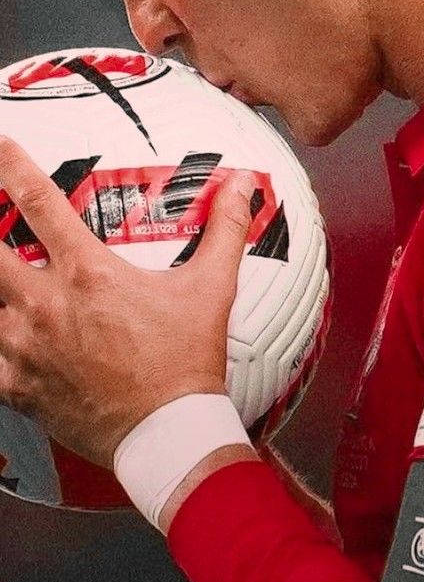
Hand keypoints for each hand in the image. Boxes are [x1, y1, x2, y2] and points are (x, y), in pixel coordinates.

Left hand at [0, 137, 251, 470]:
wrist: (169, 435)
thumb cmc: (186, 364)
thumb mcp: (212, 290)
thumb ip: (224, 230)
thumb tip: (241, 185)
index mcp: (87, 273)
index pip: (37, 201)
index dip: (10, 166)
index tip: (0, 145)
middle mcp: (45, 306)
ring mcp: (26, 349)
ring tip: (6, 287)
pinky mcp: (18, 387)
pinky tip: (4, 341)